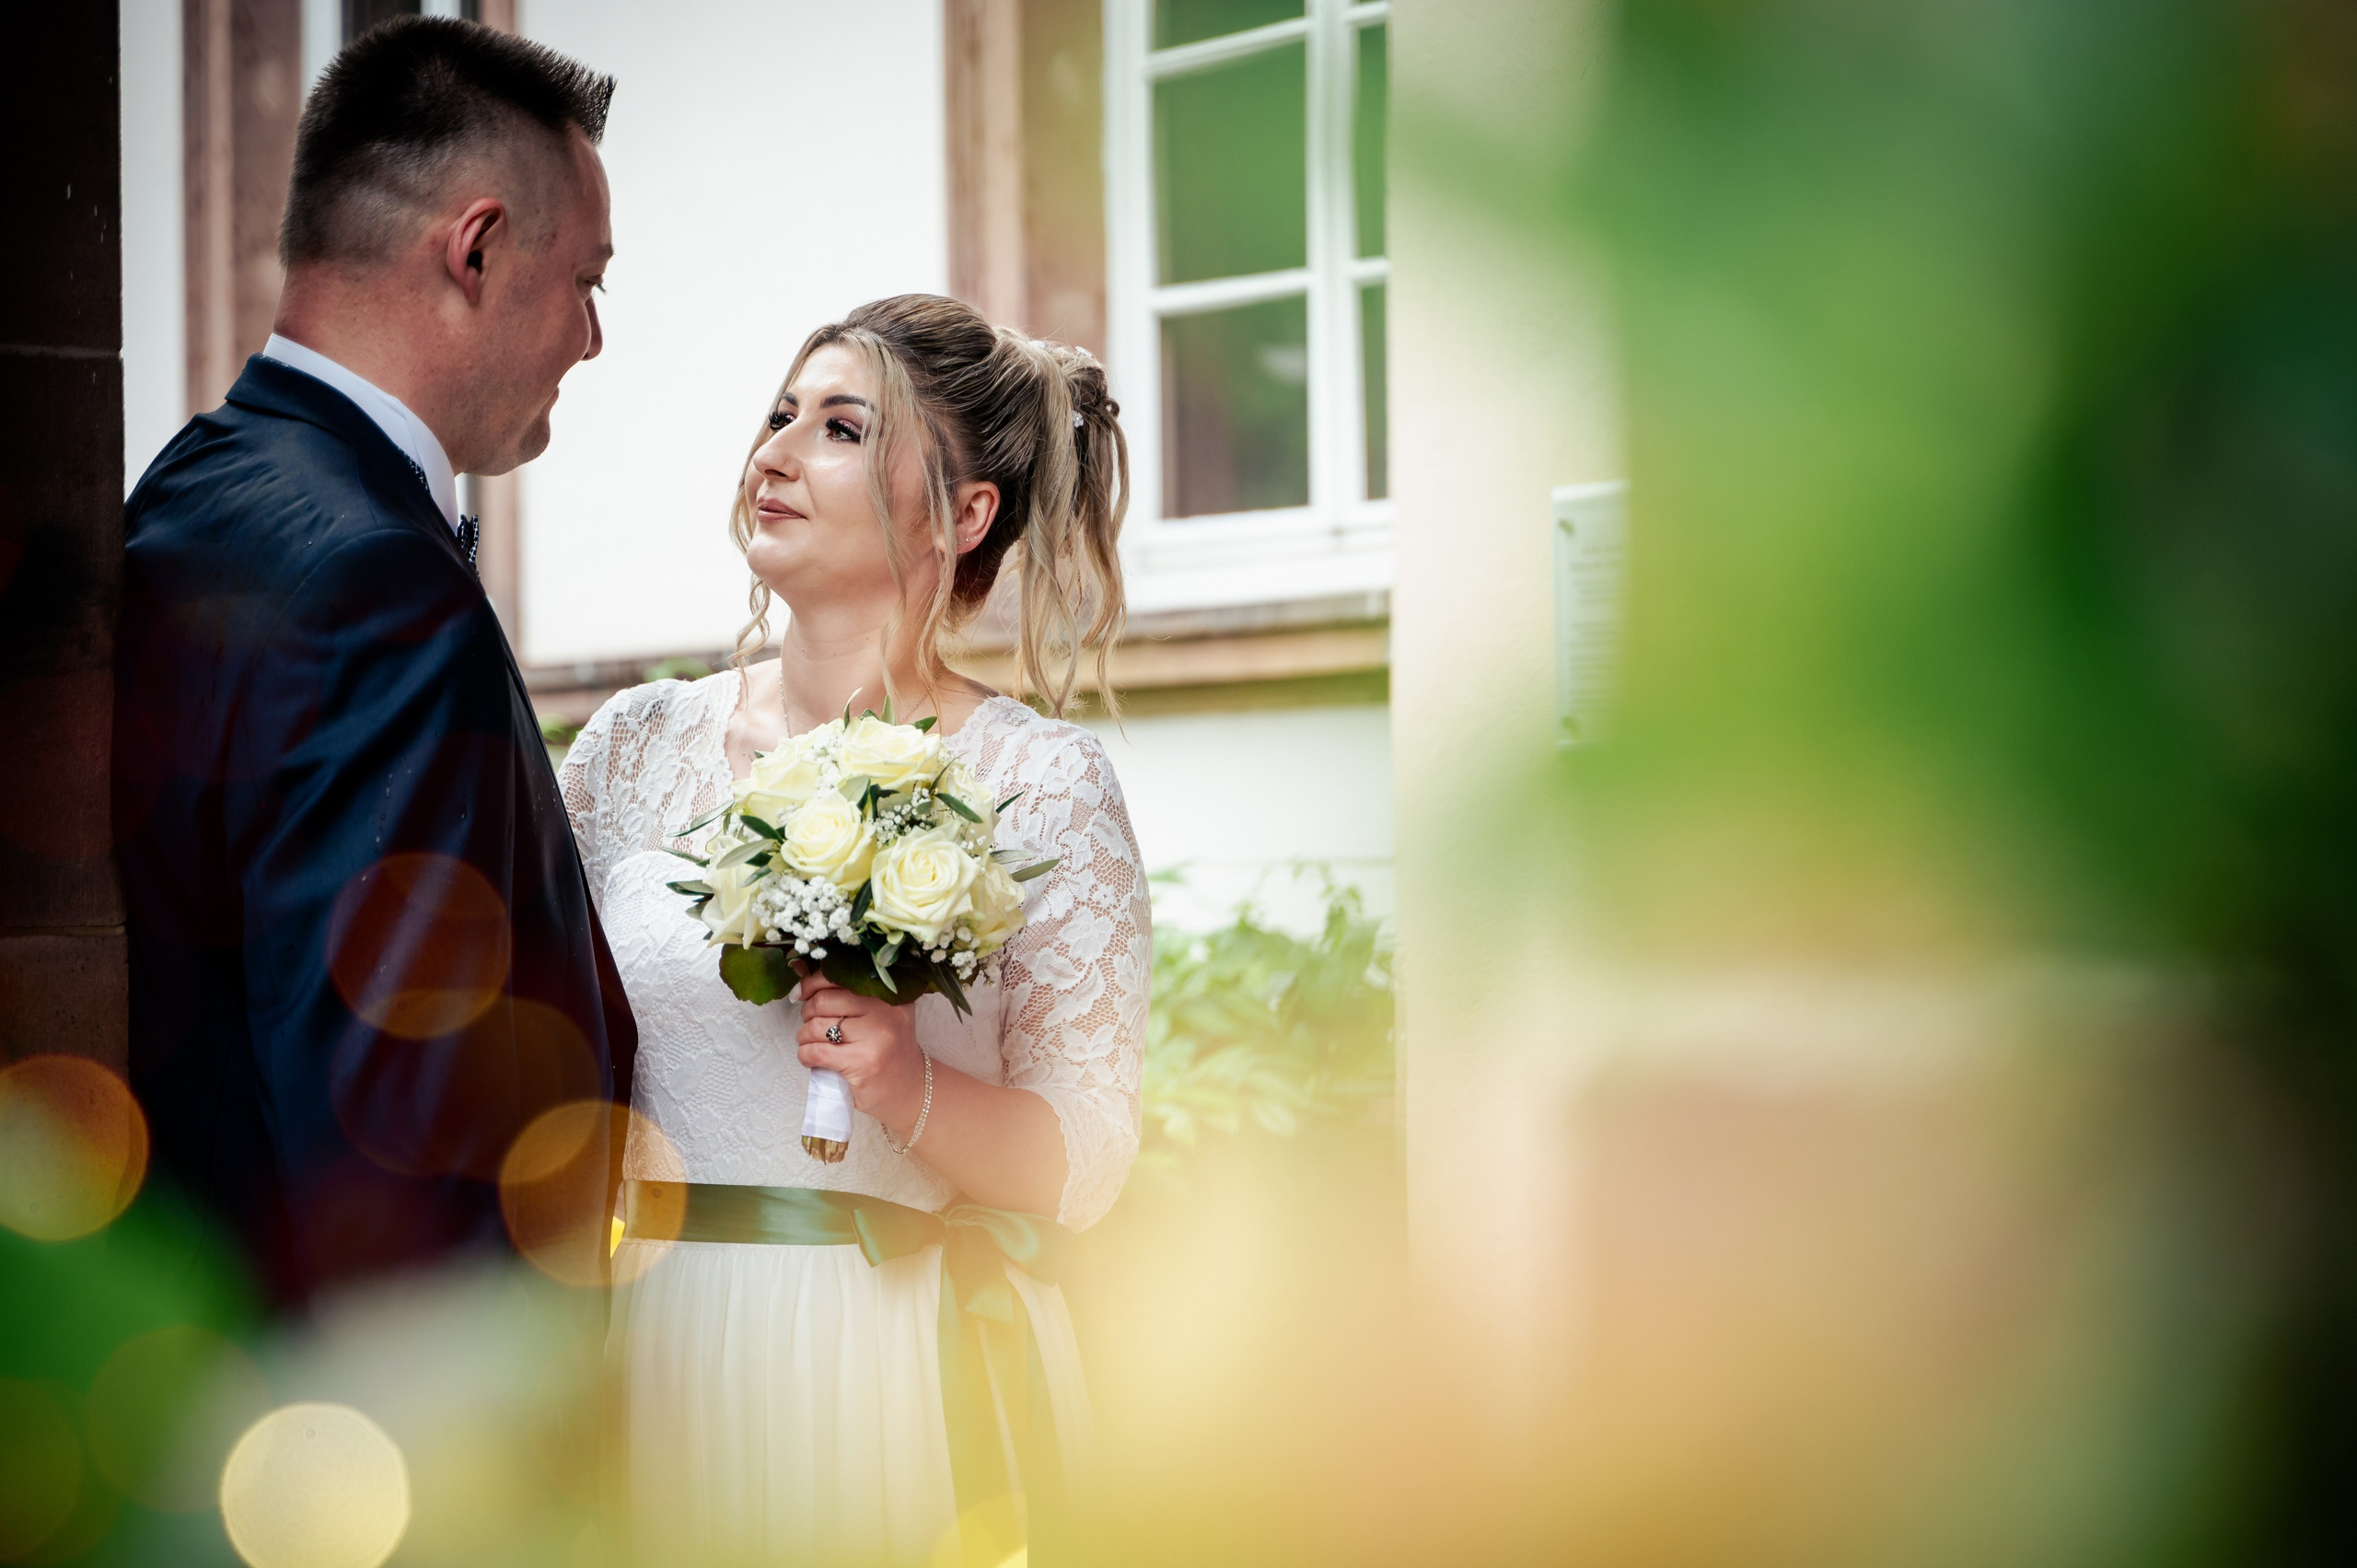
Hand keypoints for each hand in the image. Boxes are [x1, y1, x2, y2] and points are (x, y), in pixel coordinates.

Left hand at [793, 968, 925, 1133]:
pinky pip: (816, 1051)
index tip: (801, 993)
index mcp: (890, 994)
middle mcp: (887, 1011)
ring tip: (810, 1043)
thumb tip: (801, 974)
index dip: (812, 982)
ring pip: (817, 1027)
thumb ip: (848, 996)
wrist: (910, 1090)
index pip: (841, 977)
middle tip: (811, 1024)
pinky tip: (810, 1058)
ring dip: (804, 1036)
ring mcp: (877, 1037)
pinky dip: (805, 1055)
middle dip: (807, 1013)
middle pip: (824, 1001)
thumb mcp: (879, 1016)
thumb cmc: (887, 1051)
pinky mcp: (863, 1062)